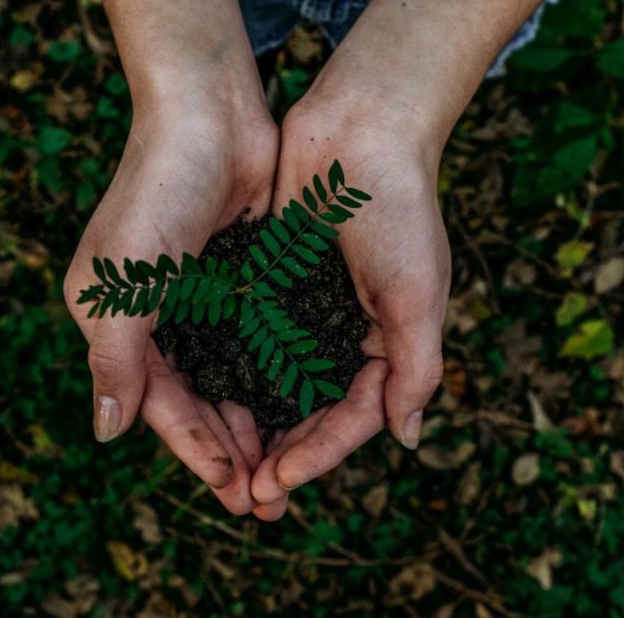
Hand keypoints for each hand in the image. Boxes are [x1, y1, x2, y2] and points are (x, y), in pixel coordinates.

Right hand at [63, 94, 277, 514]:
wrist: (210, 113)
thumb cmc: (157, 192)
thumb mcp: (123, 283)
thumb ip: (115, 360)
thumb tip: (107, 433)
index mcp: (118, 321)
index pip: (160, 404)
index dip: (196, 451)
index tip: (234, 492)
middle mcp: (157, 316)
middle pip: (197, 400)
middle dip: (230, 450)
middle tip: (268, 500)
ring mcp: (202, 298)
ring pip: (231, 378)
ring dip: (256, 423)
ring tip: (288, 468)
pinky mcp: (241, 278)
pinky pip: (258, 342)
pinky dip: (275, 377)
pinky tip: (301, 408)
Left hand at [250, 99, 449, 520]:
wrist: (360, 128)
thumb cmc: (399, 208)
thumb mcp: (418, 293)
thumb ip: (416, 367)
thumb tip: (406, 439)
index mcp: (387, 343)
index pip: (352, 417)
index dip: (318, 454)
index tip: (278, 482)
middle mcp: (345, 333)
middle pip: (310, 411)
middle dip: (281, 454)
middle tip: (246, 495)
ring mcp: (306, 309)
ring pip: (275, 383)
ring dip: (252, 424)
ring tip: (223, 464)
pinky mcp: (272, 282)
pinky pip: (250, 338)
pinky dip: (232, 370)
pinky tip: (205, 398)